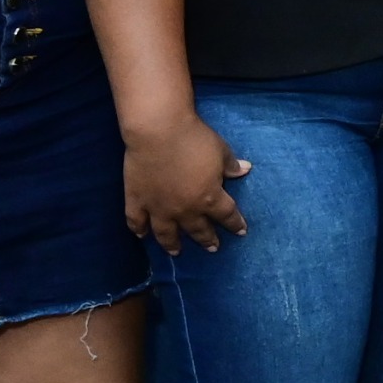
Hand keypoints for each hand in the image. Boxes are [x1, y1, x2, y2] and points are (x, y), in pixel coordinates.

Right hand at [123, 116, 251, 252]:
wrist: (157, 131)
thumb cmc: (194, 138)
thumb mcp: (220, 150)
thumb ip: (231, 165)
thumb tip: (246, 170)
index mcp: (209, 198)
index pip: (227, 216)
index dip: (235, 224)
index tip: (241, 231)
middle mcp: (185, 209)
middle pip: (198, 230)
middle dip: (207, 240)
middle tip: (212, 248)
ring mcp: (159, 208)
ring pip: (166, 234)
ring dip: (172, 244)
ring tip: (176, 251)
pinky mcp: (137, 200)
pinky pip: (137, 221)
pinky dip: (139, 230)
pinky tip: (142, 235)